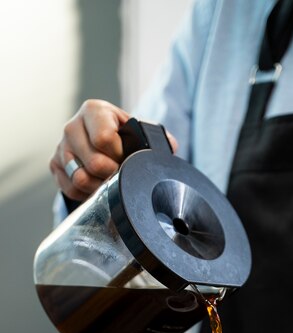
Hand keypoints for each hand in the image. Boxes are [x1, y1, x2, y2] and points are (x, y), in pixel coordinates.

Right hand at [49, 98, 177, 201]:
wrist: (103, 145)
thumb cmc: (126, 138)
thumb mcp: (141, 133)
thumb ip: (156, 139)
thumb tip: (169, 148)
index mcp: (95, 111)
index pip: (104, 138)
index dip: (120, 155)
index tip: (127, 157)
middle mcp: (72, 126)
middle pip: (93, 163)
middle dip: (112, 174)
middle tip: (120, 173)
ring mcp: (61, 147)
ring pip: (80, 179)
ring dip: (100, 186)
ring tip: (110, 180)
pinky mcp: (55, 165)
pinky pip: (71, 189)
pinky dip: (86, 193)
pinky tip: (97, 184)